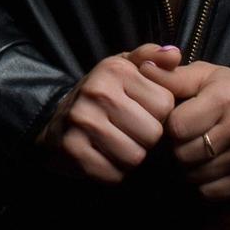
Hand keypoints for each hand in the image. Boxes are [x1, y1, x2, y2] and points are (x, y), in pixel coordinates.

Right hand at [33, 42, 184, 184]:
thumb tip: (175, 55)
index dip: (158, 113)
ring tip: (119, 144)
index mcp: (114, 70)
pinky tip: (105, 157)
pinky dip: (115, 172)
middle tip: (131, 131)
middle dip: (147, 138)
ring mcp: (82, 121)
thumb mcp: (123, 67)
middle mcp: (97, 92)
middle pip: (153, 133)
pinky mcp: (73, 150)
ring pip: (136, 156)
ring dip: (132, 156)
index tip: (141, 110)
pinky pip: (115, 174)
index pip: (165, 104)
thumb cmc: (101, 94)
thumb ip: (151, 58)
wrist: (55, 120)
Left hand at [138, 60, 229, 199]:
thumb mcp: (201, 76)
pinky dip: (202, 183)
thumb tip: (144, 67)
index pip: (176, 126)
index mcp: (227, 97)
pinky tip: (209, 166)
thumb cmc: (225, 92)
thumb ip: (171, 76)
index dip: (168, 125)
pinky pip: (209, 192)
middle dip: (176, 148)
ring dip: (187, 167)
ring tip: (196, 150)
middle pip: (183, 154)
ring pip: (194, 176)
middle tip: (184, 139)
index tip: (174, 120)